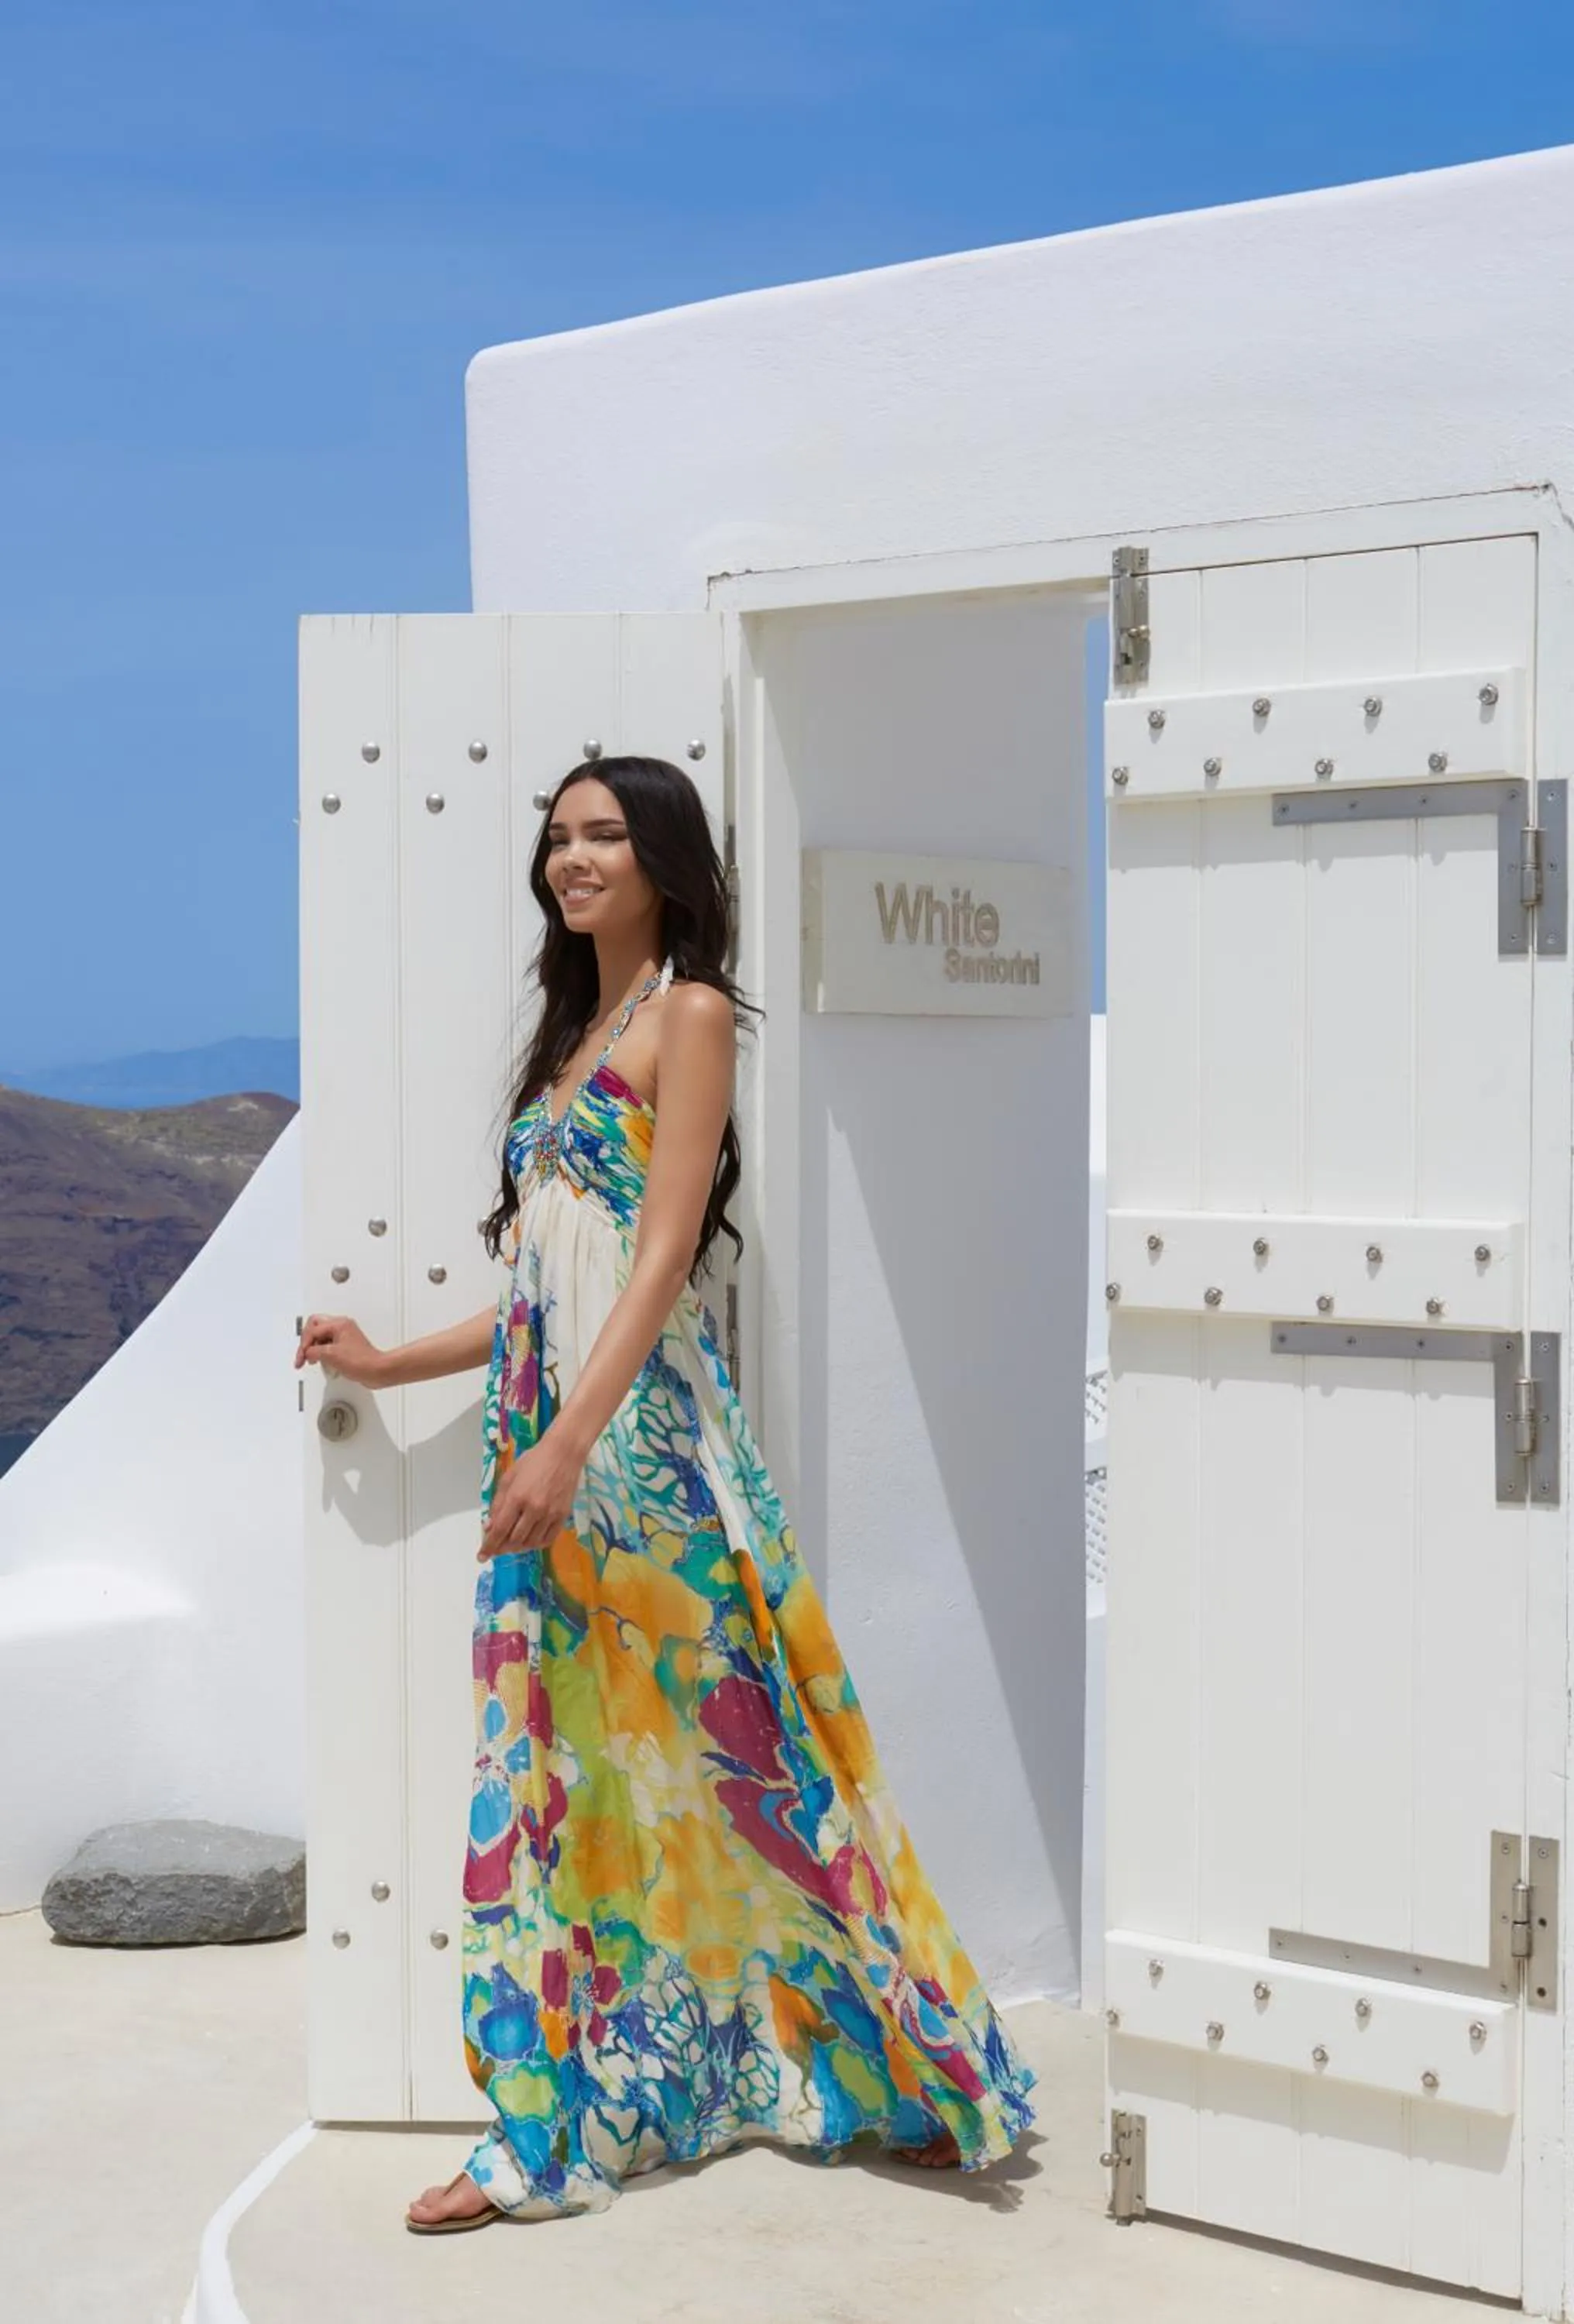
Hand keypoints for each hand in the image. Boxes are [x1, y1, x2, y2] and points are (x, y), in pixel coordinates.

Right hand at [295, 1313, 387, 1386]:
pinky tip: (322, 1361)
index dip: (304, 1345)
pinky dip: (322, 1352)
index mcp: (338, 1324)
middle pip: (314, 1327)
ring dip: (314, 1347)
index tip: (302, 1359)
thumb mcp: (331, 1355)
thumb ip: (314, 1351)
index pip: (312, 1330)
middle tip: (303, 1354)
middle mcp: (342, 1327)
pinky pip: (328, 1344)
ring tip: (312, 1360)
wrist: (376, 1371)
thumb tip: (307, 1353)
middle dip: (307, 1341)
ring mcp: (344, 1336)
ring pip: (321, 1336)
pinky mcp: (346, 1346)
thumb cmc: (361, 1362)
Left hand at [478, 1432, 586, 1560]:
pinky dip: (536, 1544)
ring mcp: (550, 1514)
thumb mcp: (509, 1477)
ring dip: (518, 1547)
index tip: (481, 1556)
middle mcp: (534, 1509)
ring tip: (512, 1544)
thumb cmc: (533, 1461)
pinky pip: (548, 1539)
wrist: (564, 1453)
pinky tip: (529, 1540)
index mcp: (517, 1497)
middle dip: (502, 1547)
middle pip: (514, 1540)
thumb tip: (489, 1526)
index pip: (499, 1530)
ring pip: (530, 1543)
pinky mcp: (563, 1515)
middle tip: (497, 1547)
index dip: (489, 1546)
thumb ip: (498, 1503)